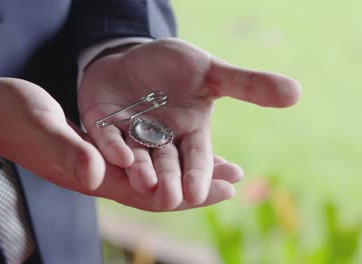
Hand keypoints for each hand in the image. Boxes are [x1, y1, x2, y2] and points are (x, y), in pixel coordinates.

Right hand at [0, 77, 239, 211]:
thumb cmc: (16, 119)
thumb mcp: (43, 128)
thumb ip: (68, 150)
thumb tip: (96, 173)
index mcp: (92, 176)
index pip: (149, 195)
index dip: (187, 196)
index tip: (223, 189)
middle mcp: (101, 174)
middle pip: (159, 189)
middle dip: (196, 186)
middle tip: (235, 177)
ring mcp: (101, 162)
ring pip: (154, 172)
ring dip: (185, 170)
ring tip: (219, 164)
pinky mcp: (99, 146)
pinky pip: (141, 155)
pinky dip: (165, 154)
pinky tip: (179, 146)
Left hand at [78, 38, 300, 209]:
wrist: (134, 56)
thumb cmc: (174, 67)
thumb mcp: (210, 72)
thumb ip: (246, 84)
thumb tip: (296, 93)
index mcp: (189, 133)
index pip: (198, 157)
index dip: (201, 174)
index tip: (207, 191)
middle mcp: (160, 140)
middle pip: (167, 165)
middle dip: (171, 182)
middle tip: (173, 199)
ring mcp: (130, 134)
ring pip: (138, 157)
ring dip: (142, 171)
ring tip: (147, 184)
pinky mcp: (103, 124)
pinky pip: (108, 139)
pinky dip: (114, 148)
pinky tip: (120, 156)